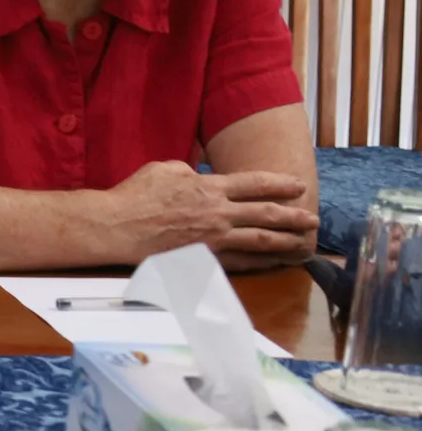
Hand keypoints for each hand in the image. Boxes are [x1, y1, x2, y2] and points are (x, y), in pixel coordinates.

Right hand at [99, 162, 316, 266]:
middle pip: (266, 213)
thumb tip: (202, 176)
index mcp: (210, 187)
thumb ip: (191, 172)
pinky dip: (261, 261)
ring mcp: (214, 238)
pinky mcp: (205, 258)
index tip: (298, 186)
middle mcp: (218, 213)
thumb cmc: (136, 194)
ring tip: (303, 242)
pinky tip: (274, 261)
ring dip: (286, 240)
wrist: (117, 226)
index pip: (254, 184)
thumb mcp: (165, 168)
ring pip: (260, 239)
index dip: (280, 184)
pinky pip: (241, 261)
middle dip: (293, 215)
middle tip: (313, 219)